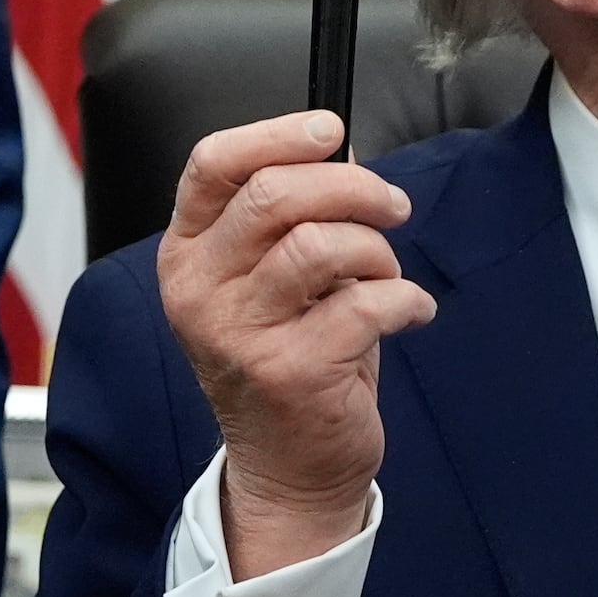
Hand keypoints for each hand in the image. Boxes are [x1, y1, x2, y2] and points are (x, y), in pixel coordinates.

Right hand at [159, 109, 435, 578]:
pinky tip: (410, 314)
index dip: (277, 133)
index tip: (331, 128)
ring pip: (322, 243)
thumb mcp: (269, 281)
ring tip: (389, 276)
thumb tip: (338, 150)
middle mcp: (199, 291)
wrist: (288, 467)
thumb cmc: (288, 358)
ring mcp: (238, 333)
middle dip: (352, 186)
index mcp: (187, 254)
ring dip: (377, 250)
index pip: (212, 164)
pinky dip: (406, 299)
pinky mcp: (289, 371)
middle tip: (392, 206)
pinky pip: (367, 303)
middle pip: (274, 193)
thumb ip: (291, 215)